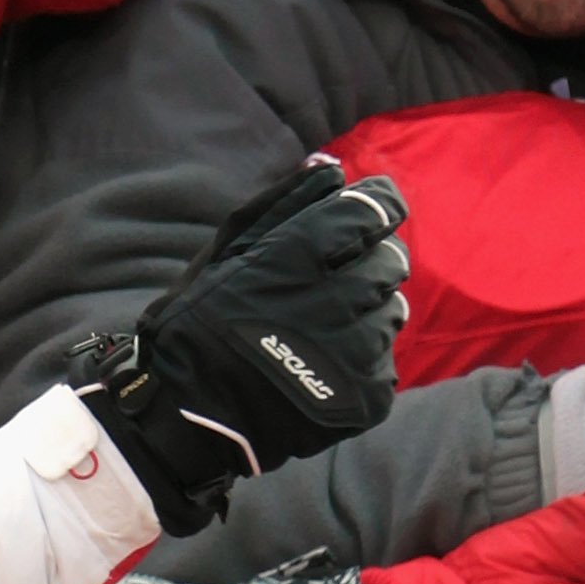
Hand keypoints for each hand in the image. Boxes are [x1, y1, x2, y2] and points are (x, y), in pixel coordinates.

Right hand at [69, 159, 409, 533]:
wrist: (190, 416)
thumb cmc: (201, 324)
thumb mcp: (227, 251)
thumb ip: (283, 204)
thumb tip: (331, 167)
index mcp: (297, 258)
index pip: (371, 214)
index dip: (379, 206)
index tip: (374, 211)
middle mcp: (333, 301)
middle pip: (392, 260)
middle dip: (372, 259)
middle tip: (337, 278)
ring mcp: (353, 354)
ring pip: (393, 310)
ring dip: (368, 310)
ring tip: (323, 327)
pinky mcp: (364, 397)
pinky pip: (385, 361)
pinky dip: (362, 358)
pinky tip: (322, 364)